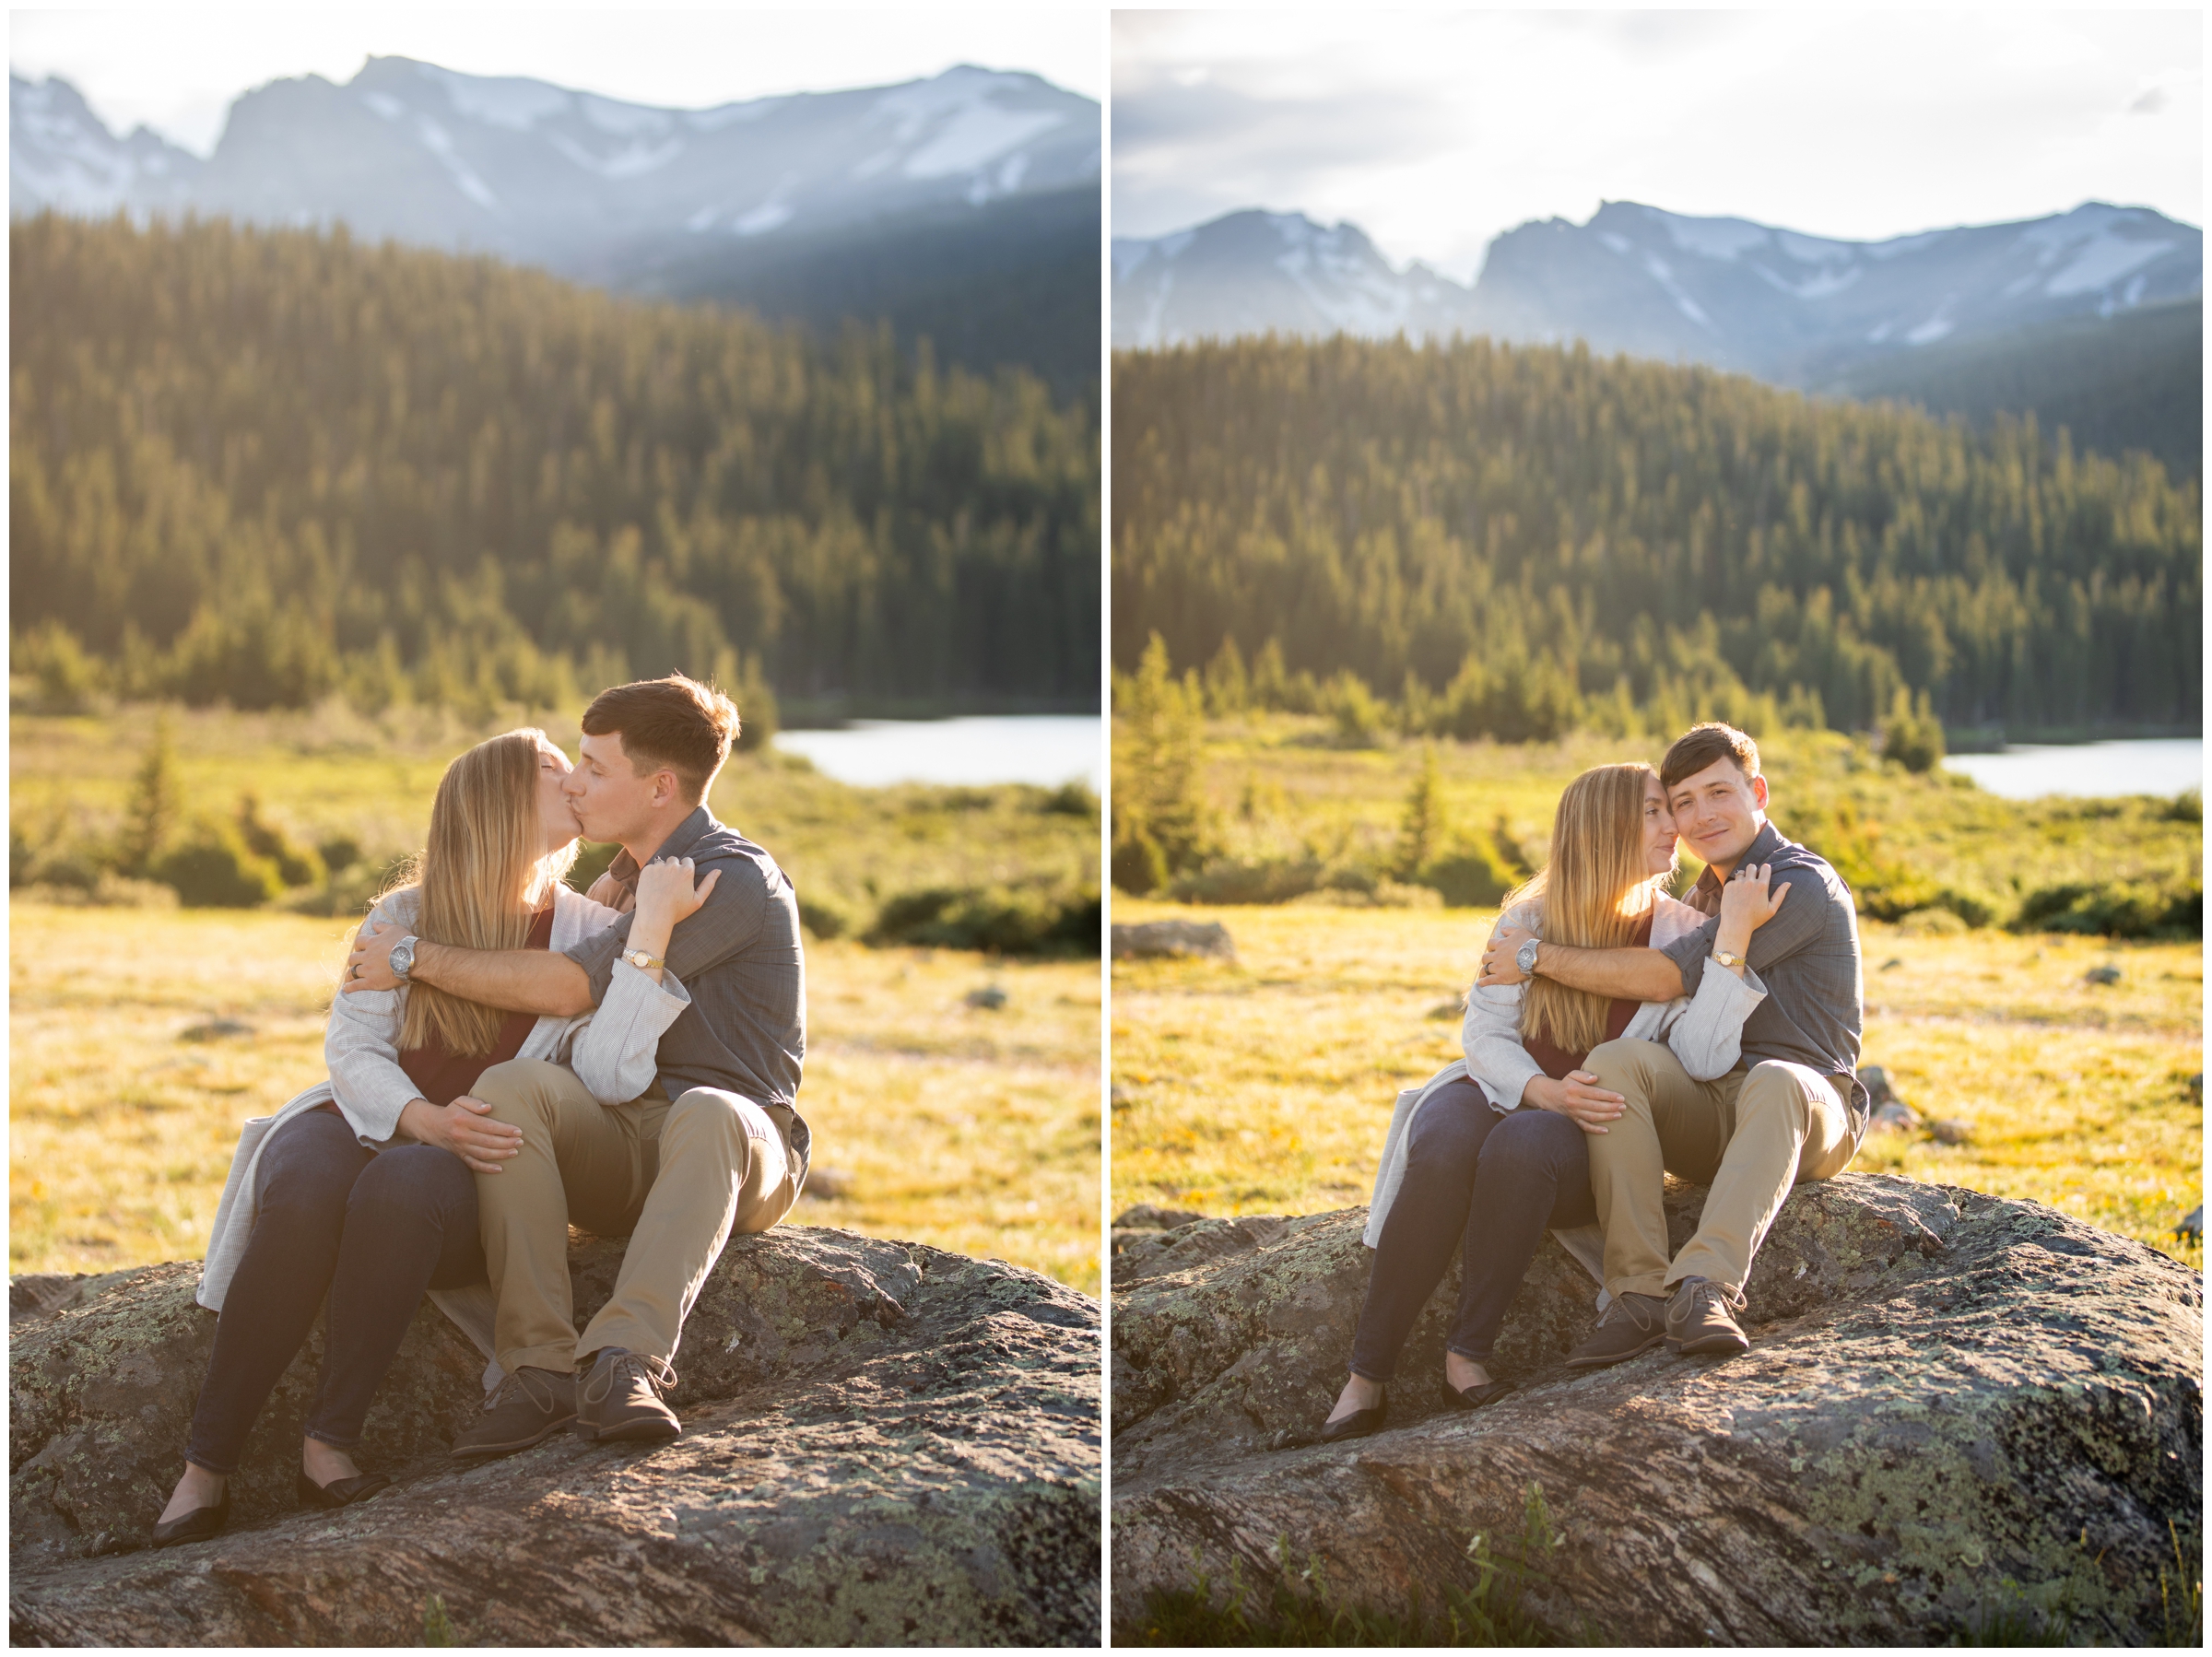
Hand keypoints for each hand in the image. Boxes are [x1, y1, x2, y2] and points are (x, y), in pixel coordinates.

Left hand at [344, 920, 405, 992]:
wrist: (414, 958)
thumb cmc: (406, 942)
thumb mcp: (395, 929)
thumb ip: (382, 926)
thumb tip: (374, 923)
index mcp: (371, 943)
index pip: (358, 942)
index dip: (359, 945)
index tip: (361, 948)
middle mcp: (367, 956)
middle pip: (352, 958)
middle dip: (353, 960)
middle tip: (357, 963)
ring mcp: (368, 969)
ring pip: (352, 972)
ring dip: (350, 974)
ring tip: (349, 978)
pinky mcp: (371, 981)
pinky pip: (356, 985)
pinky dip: (350, 987)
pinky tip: (346, 988)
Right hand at [398, 1095, 523, 1174]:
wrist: (432, 1126)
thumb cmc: (452, 1111)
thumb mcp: (460, 1101)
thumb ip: (475, 1103)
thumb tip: (489, 1108)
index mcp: (463, 1119)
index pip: (488, 1126)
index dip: (504, 1130)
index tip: (518, 1131)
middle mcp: (461, 1135)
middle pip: (487, 1141)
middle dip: (506, 1143)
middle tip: (521, 1142)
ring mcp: (460, 1148)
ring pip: (482, 1154)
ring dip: (500, 1155)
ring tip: (515, 1152)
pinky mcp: (459, 1156)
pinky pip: (473, 1165)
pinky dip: (486, 1169)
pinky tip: (499, 1169)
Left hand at [632, 856, 719, 932]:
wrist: (654, 917)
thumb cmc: (677, 911)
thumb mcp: (697, 900)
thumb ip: (709, 884)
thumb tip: (718, 870)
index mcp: (687, 871)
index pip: (687, 861)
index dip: (685, 871)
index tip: (681, 882)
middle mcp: (673, 866)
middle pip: (674, 860)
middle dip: (673, 868)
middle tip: (670, 884)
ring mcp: (658, 867)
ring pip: (661, 863)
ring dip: (662, 871)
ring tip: (661, 887)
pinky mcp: (646, 870)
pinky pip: (650, 868)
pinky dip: (651, 875)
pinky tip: (652, 887)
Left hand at [1478, 924, 1535, 986]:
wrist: (1536, 957)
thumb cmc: (1529, 943)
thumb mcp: (1520, 932)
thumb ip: (1509, 930)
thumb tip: (1501, 928)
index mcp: (1500, 944)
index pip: (1490, 944)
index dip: (1491, 947)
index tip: (1493, 949)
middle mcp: (1496, 955)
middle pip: (1485, 957)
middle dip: (1486, 959)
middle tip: (1489, 962)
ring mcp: (1498, 967)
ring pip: (1485, 969)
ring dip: (1483, 971)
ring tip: (1483, 974)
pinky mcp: (1501, 977)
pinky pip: (1488, 980)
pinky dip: (1483, 982)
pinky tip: (1480, 983)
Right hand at [1524, 1070, 1625, 1134]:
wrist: (1550, 1096)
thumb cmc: (1567, 1084)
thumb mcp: (1572, 1074)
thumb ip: (1584, 1075)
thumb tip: (1595, 1078)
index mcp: (1575, 1089)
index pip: (1595, 1093)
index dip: (1609, 1096)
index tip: (1621, 1097)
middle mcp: (1574, 1102)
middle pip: (1595, 1106)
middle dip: (1611, 1107)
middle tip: (1624, 1107)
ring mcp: (1573, 1113)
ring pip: (1592, 1117)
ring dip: (1607, 1117)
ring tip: (1619, 1115)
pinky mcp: (1573, 1120)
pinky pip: (1584, 1127)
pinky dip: (1595, 1130)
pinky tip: (1606, 1131)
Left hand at [1717, 862, 1787, 952]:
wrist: (1735, 925)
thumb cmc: (1755, 919)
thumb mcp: (1771, 909)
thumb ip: (1780, 894)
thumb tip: (1788, 883)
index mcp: (1762, 886)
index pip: (1765, 868)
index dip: (1765, 869)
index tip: (1764, 872)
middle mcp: (1749, 882)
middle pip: (1751, 866)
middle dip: (1753, 870)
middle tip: (1753, 879)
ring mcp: (1737, 883)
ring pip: (1741, 872)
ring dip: (1743, 877)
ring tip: (1745, 888)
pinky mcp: (1728, 886)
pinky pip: (1732, 881)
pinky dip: (1735, 885)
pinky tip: (1736, 895)